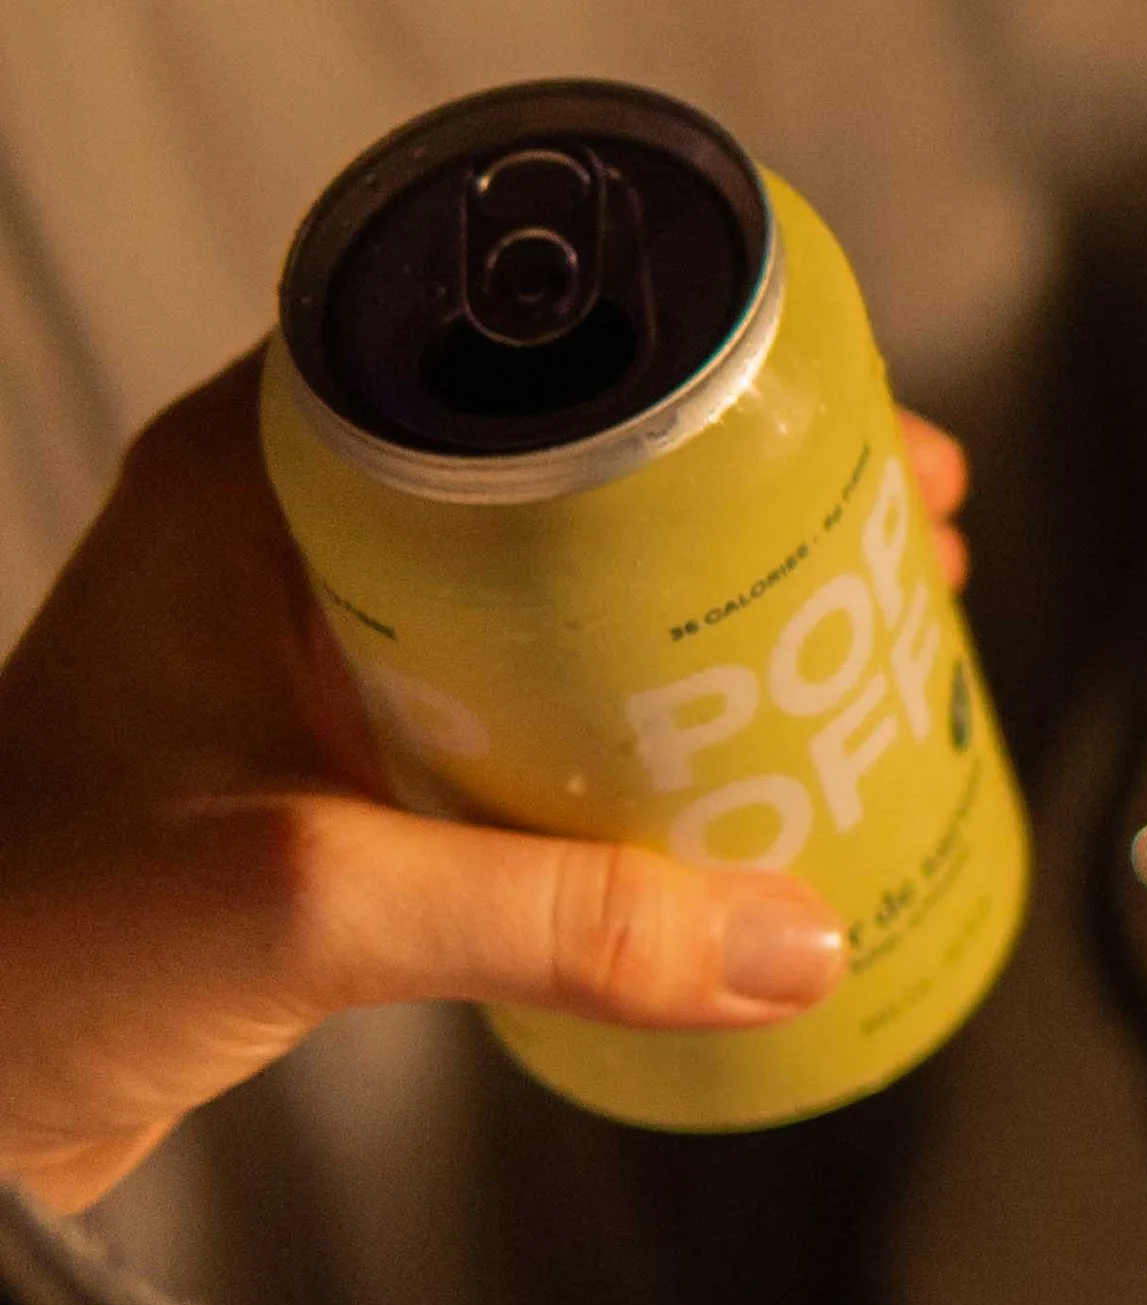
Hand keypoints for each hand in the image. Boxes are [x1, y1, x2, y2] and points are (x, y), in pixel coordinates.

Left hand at [0, 361, 971, 1213]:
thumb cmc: (23, 944)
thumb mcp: (309, 901)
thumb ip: (555, 921)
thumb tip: (797, 938)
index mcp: (251, 482)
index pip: (506, 361)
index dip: (690, 377)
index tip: (840, 426)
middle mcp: (285, 542)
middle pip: (567, 473)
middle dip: (743, 502)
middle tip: (902, 537)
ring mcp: (308, 659)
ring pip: (557, 599)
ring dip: (704, 621)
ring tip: (863, 646)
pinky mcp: (327, 774)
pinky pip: (524, 717)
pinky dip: (641, 732)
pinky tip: (741, 781)